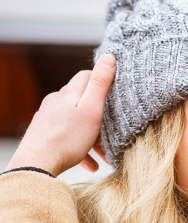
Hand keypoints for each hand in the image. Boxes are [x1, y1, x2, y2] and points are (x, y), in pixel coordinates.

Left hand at [6, 55, 115, 175]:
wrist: (36, 165)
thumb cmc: (68, 139)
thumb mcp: (91, 110)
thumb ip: (100, 84)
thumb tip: (108, 57)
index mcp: (68, 93)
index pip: (86, 76)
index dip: (102, 80)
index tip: (115, 92)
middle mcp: (55, 102)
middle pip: (81, 100)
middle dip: (99, 113)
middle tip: (113, 129)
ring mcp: (48, 118)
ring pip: (75, 121)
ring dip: (91, 134)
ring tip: (104, 153)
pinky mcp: (44, 134)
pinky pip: (67, 137)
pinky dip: (80, 148)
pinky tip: (90, 164)